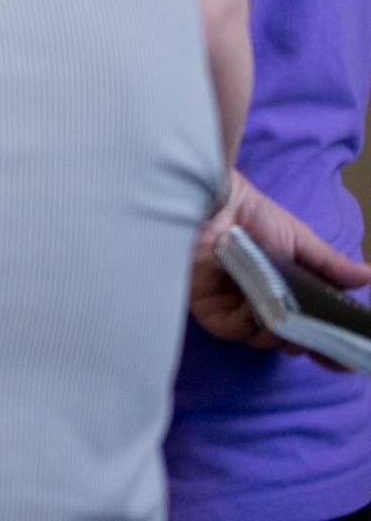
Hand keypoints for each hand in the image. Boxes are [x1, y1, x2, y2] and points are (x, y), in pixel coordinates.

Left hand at [191, 169, 370, 365]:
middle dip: (308, 343)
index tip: (350, 361)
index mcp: (284, 291)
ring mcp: (234, 310)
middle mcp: (260, 304)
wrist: (211, 203)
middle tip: (323, 340)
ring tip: (289, 315)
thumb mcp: (299, 240)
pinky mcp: (209, 311)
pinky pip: (236, 331)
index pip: (310, 325)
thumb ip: (330, 266)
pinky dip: (250, 325)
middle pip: (289, 339)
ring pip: (265, 340)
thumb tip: (368, 278)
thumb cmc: (252, 215)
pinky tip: (257, 310)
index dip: (330, 344)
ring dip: (280, 332)